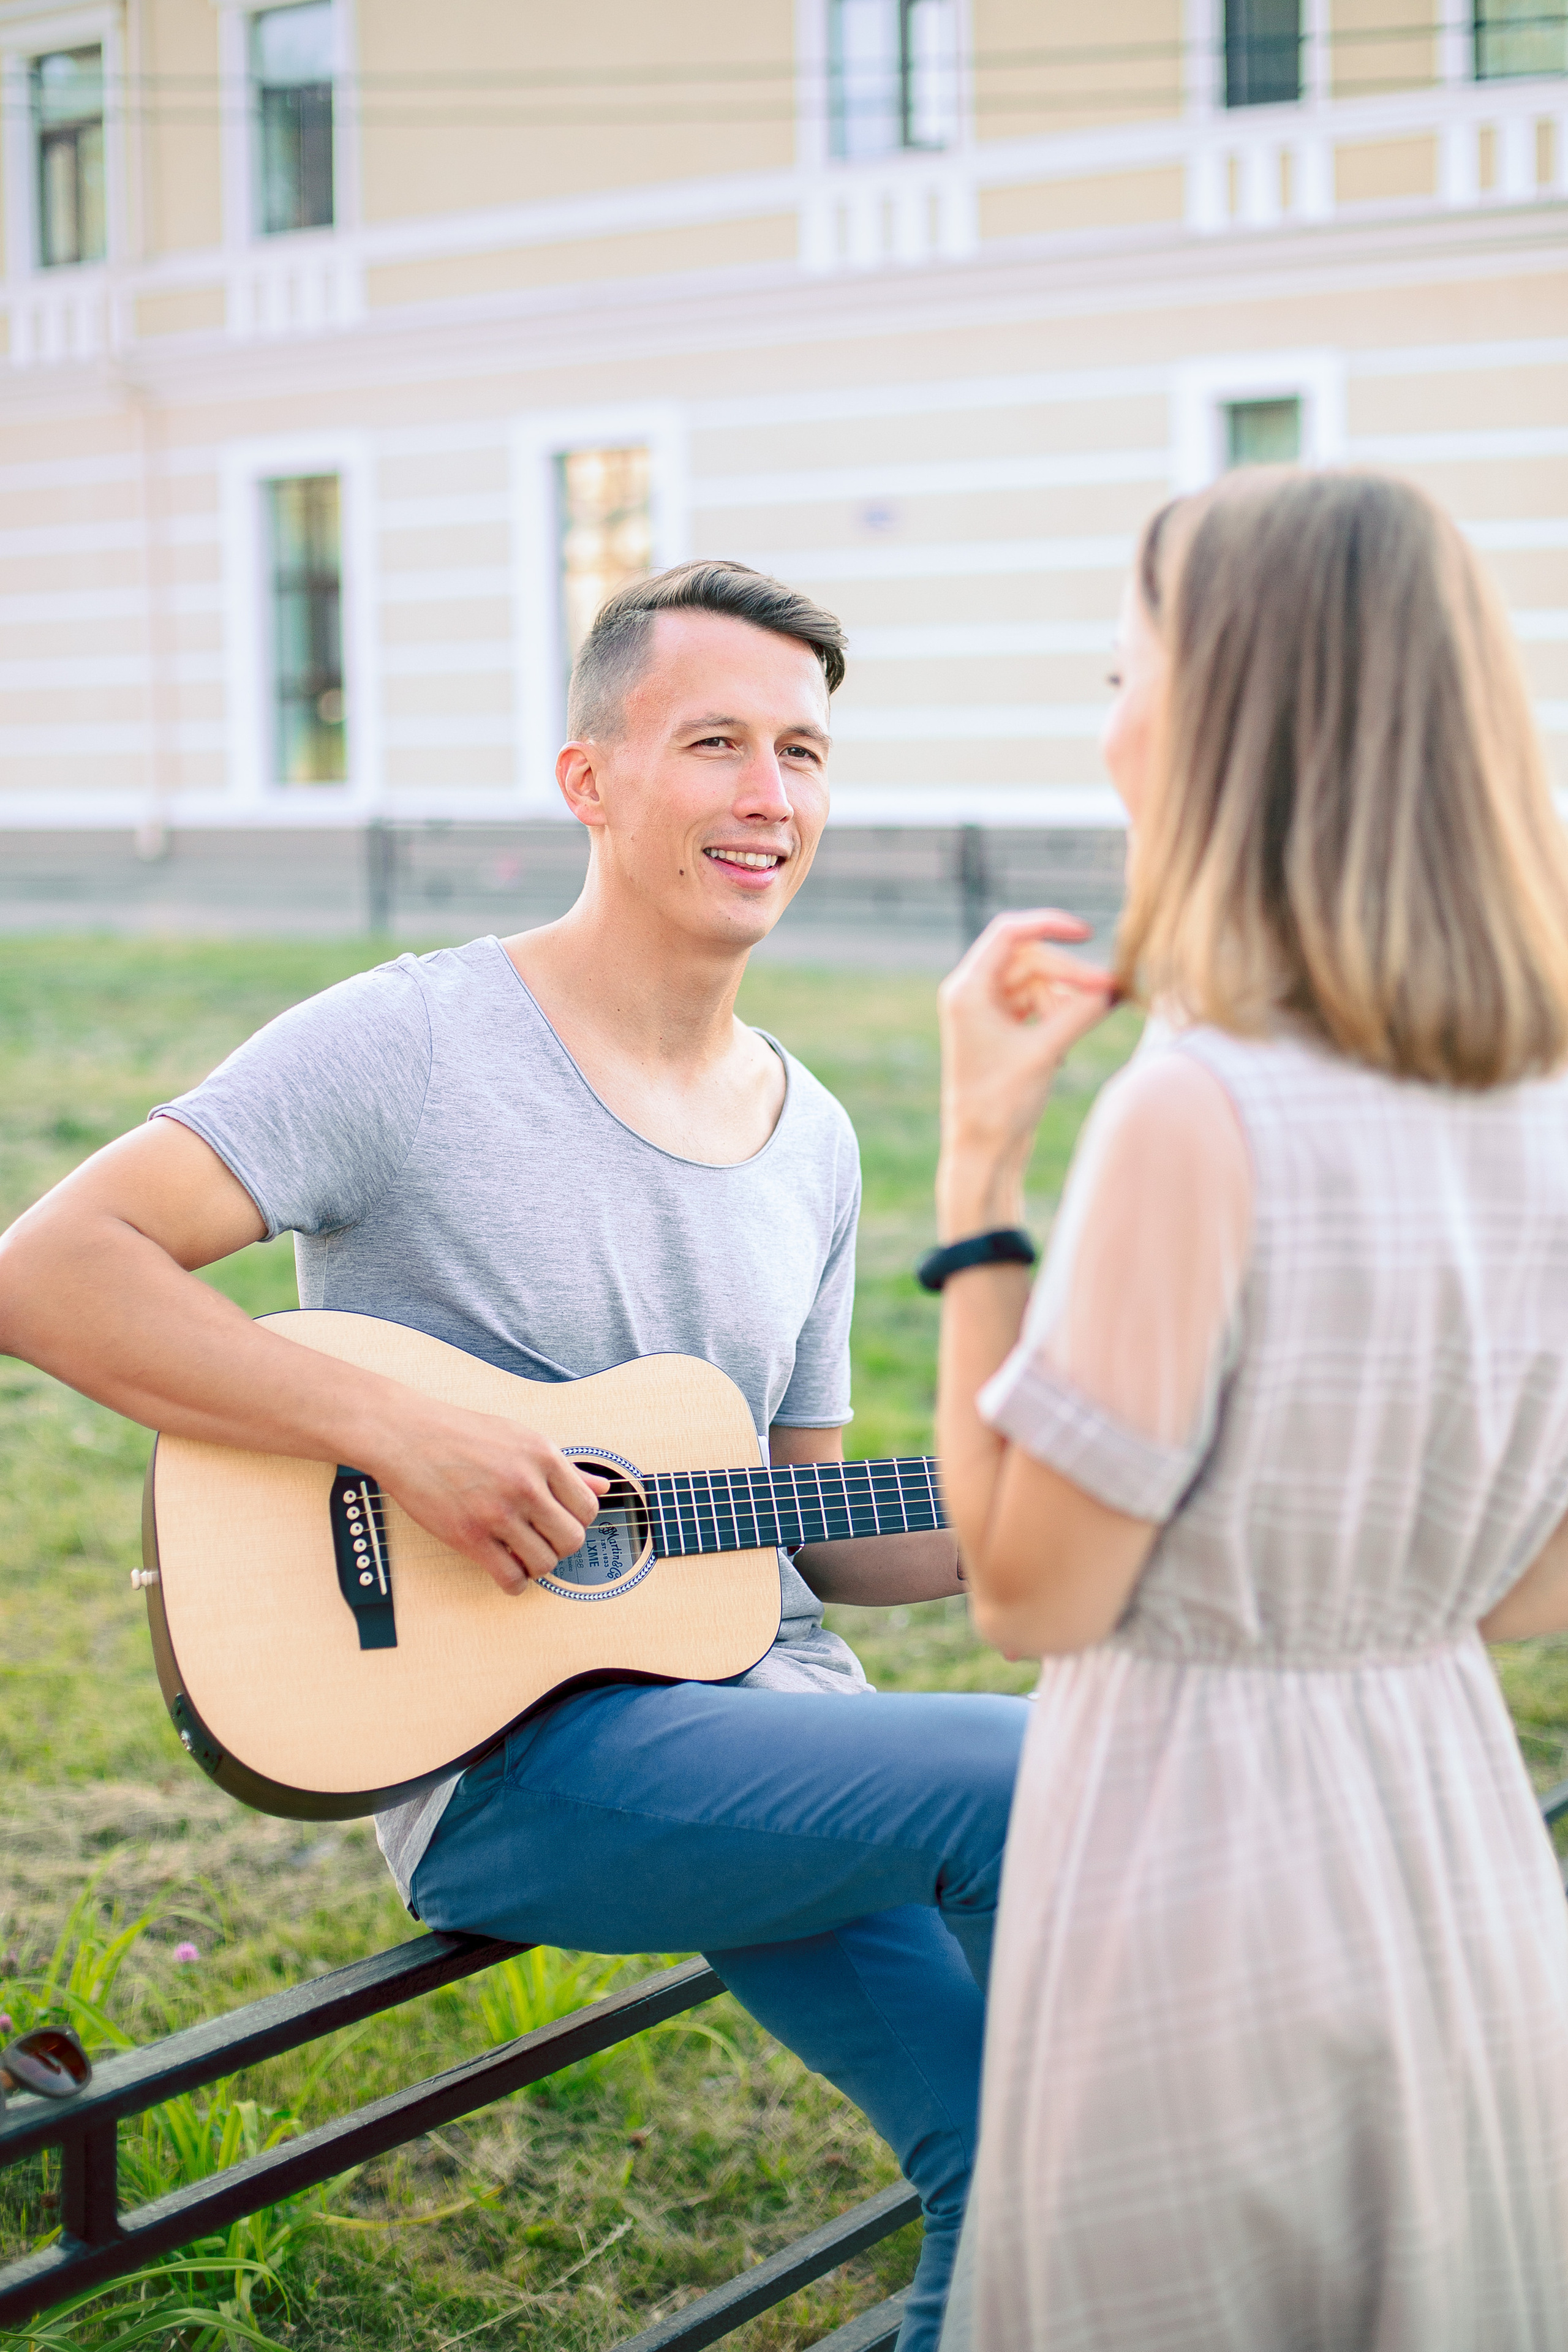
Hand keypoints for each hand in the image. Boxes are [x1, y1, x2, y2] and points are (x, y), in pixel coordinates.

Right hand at [366, 1400, 608, 1596]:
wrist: (406, 1434)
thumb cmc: (462, 1434)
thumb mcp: (521, 1438)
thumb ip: (564, 1466)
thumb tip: (603, 1487)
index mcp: (543, 1456)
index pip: (588, 1507)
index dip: (578, 1520)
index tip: (560, 1521)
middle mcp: (526, 1484)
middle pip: (572, 1540)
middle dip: (561, 1546)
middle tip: (542, 1540)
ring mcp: (498, 1512)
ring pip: (545, 1563)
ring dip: (537, 1566)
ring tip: (522, 1555)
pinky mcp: (469, 1536)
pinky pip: (510, 1578)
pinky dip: (514, 1584)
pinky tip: (506, 1573)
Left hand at [937, 910, 1115, 1237]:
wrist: (982, 1152)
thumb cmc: (1002, 1104)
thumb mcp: (1046, 1051)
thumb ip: (1081, 1012)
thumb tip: (1115, 986)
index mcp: (967, 990)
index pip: (1010, 932)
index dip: (1050, 924)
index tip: (1088, 933)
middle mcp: (971, 994)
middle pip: (1031, 959)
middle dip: (1069, 974)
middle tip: (1108, 993)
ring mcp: (985, 1011)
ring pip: (1037, 981)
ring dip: (1065, 999)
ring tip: (1078, 1032)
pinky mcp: (1000, 1030)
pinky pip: (1037, 1004)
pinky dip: (1058, 1016)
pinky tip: (1063, 1049)